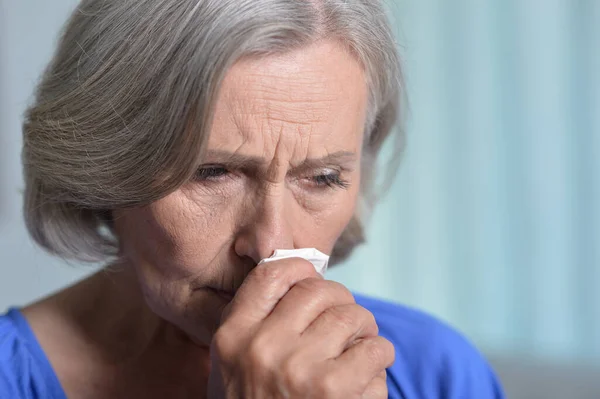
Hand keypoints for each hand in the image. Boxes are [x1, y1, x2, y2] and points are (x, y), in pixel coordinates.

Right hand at [207, 258, 393, 397]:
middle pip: (319, 290)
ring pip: (353, 316)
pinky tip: (367, 376)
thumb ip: (257, 326)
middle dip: (342, 302)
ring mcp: (297, 368)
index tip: (314, 280)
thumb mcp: (235, 370)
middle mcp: (260, 347)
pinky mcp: (333, 390)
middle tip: (349, 322)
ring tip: (361, 348)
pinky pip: (376, 348)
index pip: (270, 274)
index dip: (301, 269)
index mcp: (231, 338)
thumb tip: (303, 279)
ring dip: (365, 330)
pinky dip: (380, 358)